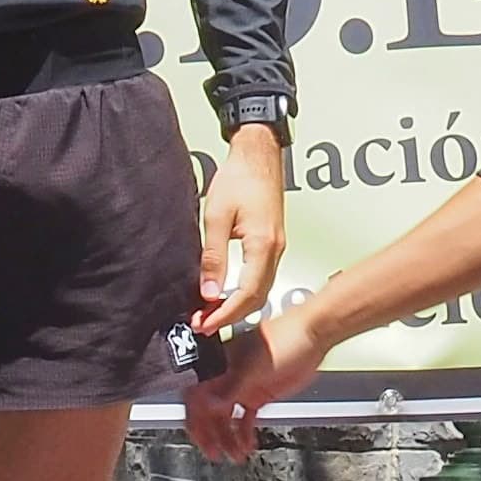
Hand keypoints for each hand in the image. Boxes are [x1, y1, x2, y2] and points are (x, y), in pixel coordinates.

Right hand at [185, 299, 333, 462]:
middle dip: (211, 434)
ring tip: (234, 455)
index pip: (196, 394)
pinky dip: (245, 433)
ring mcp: (243, 386)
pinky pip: (246, 418)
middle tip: (214, 453)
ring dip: (229, 437)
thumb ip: (229, 389)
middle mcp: (227, 377)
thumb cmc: (284, 338)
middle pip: (210, 411)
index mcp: (218, 365)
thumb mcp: (252, 367)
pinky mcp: (259, 394)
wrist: (312, 334)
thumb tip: (207, 406)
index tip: (196, 436)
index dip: (193, 417)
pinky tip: (247, 445)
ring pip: (228, 418)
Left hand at [196, 121, 287, 330]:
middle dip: (230, 316)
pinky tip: (226, 295)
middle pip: (256, 299)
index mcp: (263, 245)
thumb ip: (213, 256)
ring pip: (260, 291)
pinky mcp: (272, 244)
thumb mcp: (216, 217)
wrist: (258, 156)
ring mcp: (277, 248)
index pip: (246, 294)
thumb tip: (209, 291)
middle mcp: (275, 250)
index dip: (224, 314)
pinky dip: (243, 293)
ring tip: (210, 313)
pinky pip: (260, 278)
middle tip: (203, 324)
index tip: (204, 324)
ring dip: (236, 306)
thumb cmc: (240, 178)